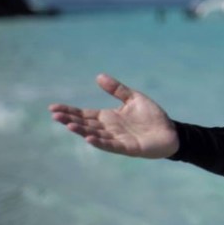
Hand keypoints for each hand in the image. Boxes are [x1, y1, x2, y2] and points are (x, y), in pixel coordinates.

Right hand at [49, 74, 178, 157]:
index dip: (70, 111)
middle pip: (86, 124)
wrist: (170, 132)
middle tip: (54, 115)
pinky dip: (100, 142)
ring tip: (68, 125)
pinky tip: (89, 138)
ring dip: (82, 131)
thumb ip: (117, 89)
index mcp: (108, 117)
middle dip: (70, 120)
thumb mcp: (134, 98)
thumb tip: (99, 76)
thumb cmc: (152, 116)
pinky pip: (111, 145)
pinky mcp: (127, 147)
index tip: (53, 108)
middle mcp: (109, 129)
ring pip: (95, 135)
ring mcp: (117, 139)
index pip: (84, 114)